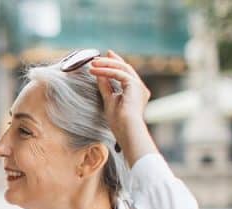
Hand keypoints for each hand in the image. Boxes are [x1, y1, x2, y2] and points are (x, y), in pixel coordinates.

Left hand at [89, 50, 158, 166]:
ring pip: (122, 69)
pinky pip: (119, 74)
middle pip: (125, 68)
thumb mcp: (109, 100)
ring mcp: (139, 86)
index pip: (125, 74)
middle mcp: (140, 88)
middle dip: (112, 60)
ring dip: (106, 65)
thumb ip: (106, 87)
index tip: (105, 57)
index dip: (116, 65)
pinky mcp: (135, 85)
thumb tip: (98, 75)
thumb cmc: (118, 122)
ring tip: (92, 64)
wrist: (126, 129)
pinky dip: (106, 71)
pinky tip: (94, 71)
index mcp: (136, 92)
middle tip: (99, 56)